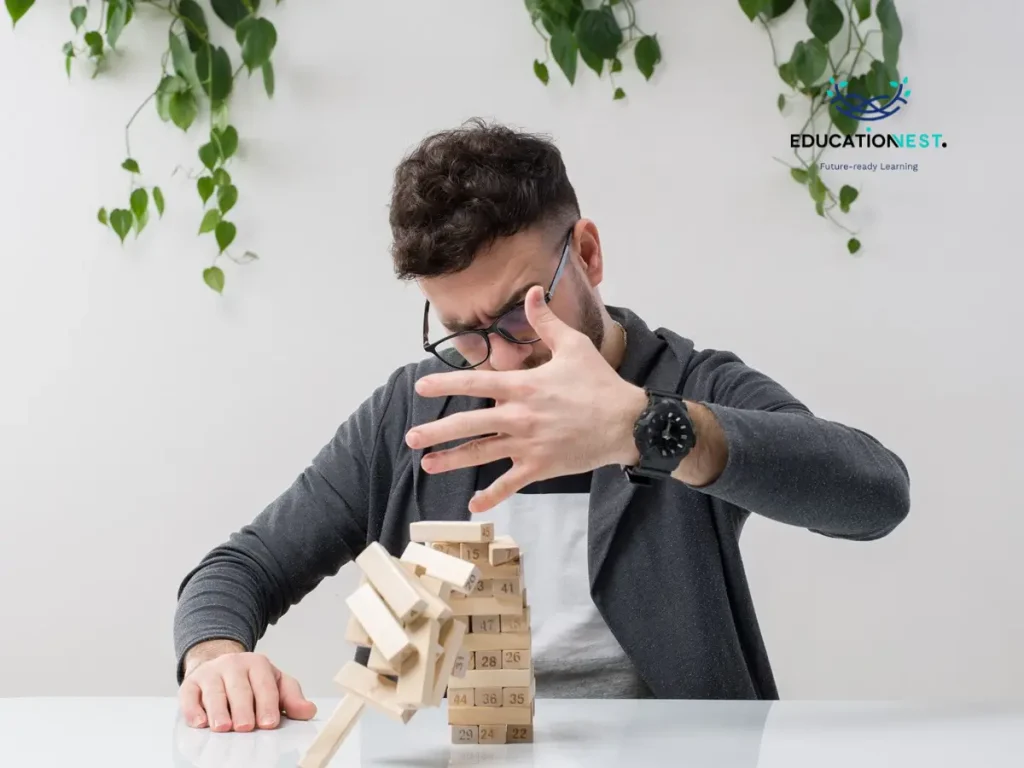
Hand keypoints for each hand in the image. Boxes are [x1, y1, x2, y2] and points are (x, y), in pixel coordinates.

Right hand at [179, 642, 316, 731]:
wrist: (220, 666)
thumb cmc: (251, 680)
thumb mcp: (275, 683)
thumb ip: (291, 697)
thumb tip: (308, 711)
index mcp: (257, 664)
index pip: (264, 685)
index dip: (268, 704)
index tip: (270, 723)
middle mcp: (233, 664)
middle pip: (239, 688)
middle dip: (243, 709)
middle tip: (246, 726)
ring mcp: (210, 673)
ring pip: (214, 692)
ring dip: (218, 711)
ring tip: (223, 727)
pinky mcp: (190, 683)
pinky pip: (189, 696)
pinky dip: (193, 710)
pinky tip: (199, 722)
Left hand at [406, 285, 648, 512]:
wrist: (626, 422)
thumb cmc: (599, 383)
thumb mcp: (573, 346)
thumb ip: (546, 321)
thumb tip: (531, 292)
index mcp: (524, 387)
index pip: (476, 384)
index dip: (446, 385)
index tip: (421, 388)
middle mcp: (519, 417)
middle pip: (469, 424)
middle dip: (437, 431)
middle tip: (411, 437)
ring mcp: (528, 445)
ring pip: (482, 454)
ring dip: (452, 461)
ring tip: (427, 465)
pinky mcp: (540, 467)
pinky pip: (510, 483)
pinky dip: (492, 496)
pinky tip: (473, 504)